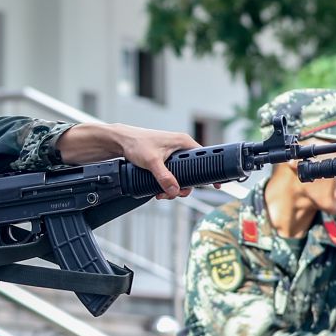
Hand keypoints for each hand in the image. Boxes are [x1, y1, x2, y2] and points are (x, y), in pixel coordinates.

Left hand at [58, 123, 201, 198]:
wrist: (121, 141)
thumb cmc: (136, 144)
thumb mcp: (152, 162)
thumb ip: (164, 177)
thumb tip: (175, 190)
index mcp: (183, 142)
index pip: (203, 158)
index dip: (209, 172)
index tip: (215, 185)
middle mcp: (180, 147)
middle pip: (192, 172)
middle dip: (183, 187)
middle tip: (173, 194)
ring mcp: (173, 154)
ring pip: (181, 175)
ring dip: (173, 188)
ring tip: (161, 194)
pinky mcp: (165, 160)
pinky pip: (172, 174)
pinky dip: (167, 183)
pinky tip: (158, 189)